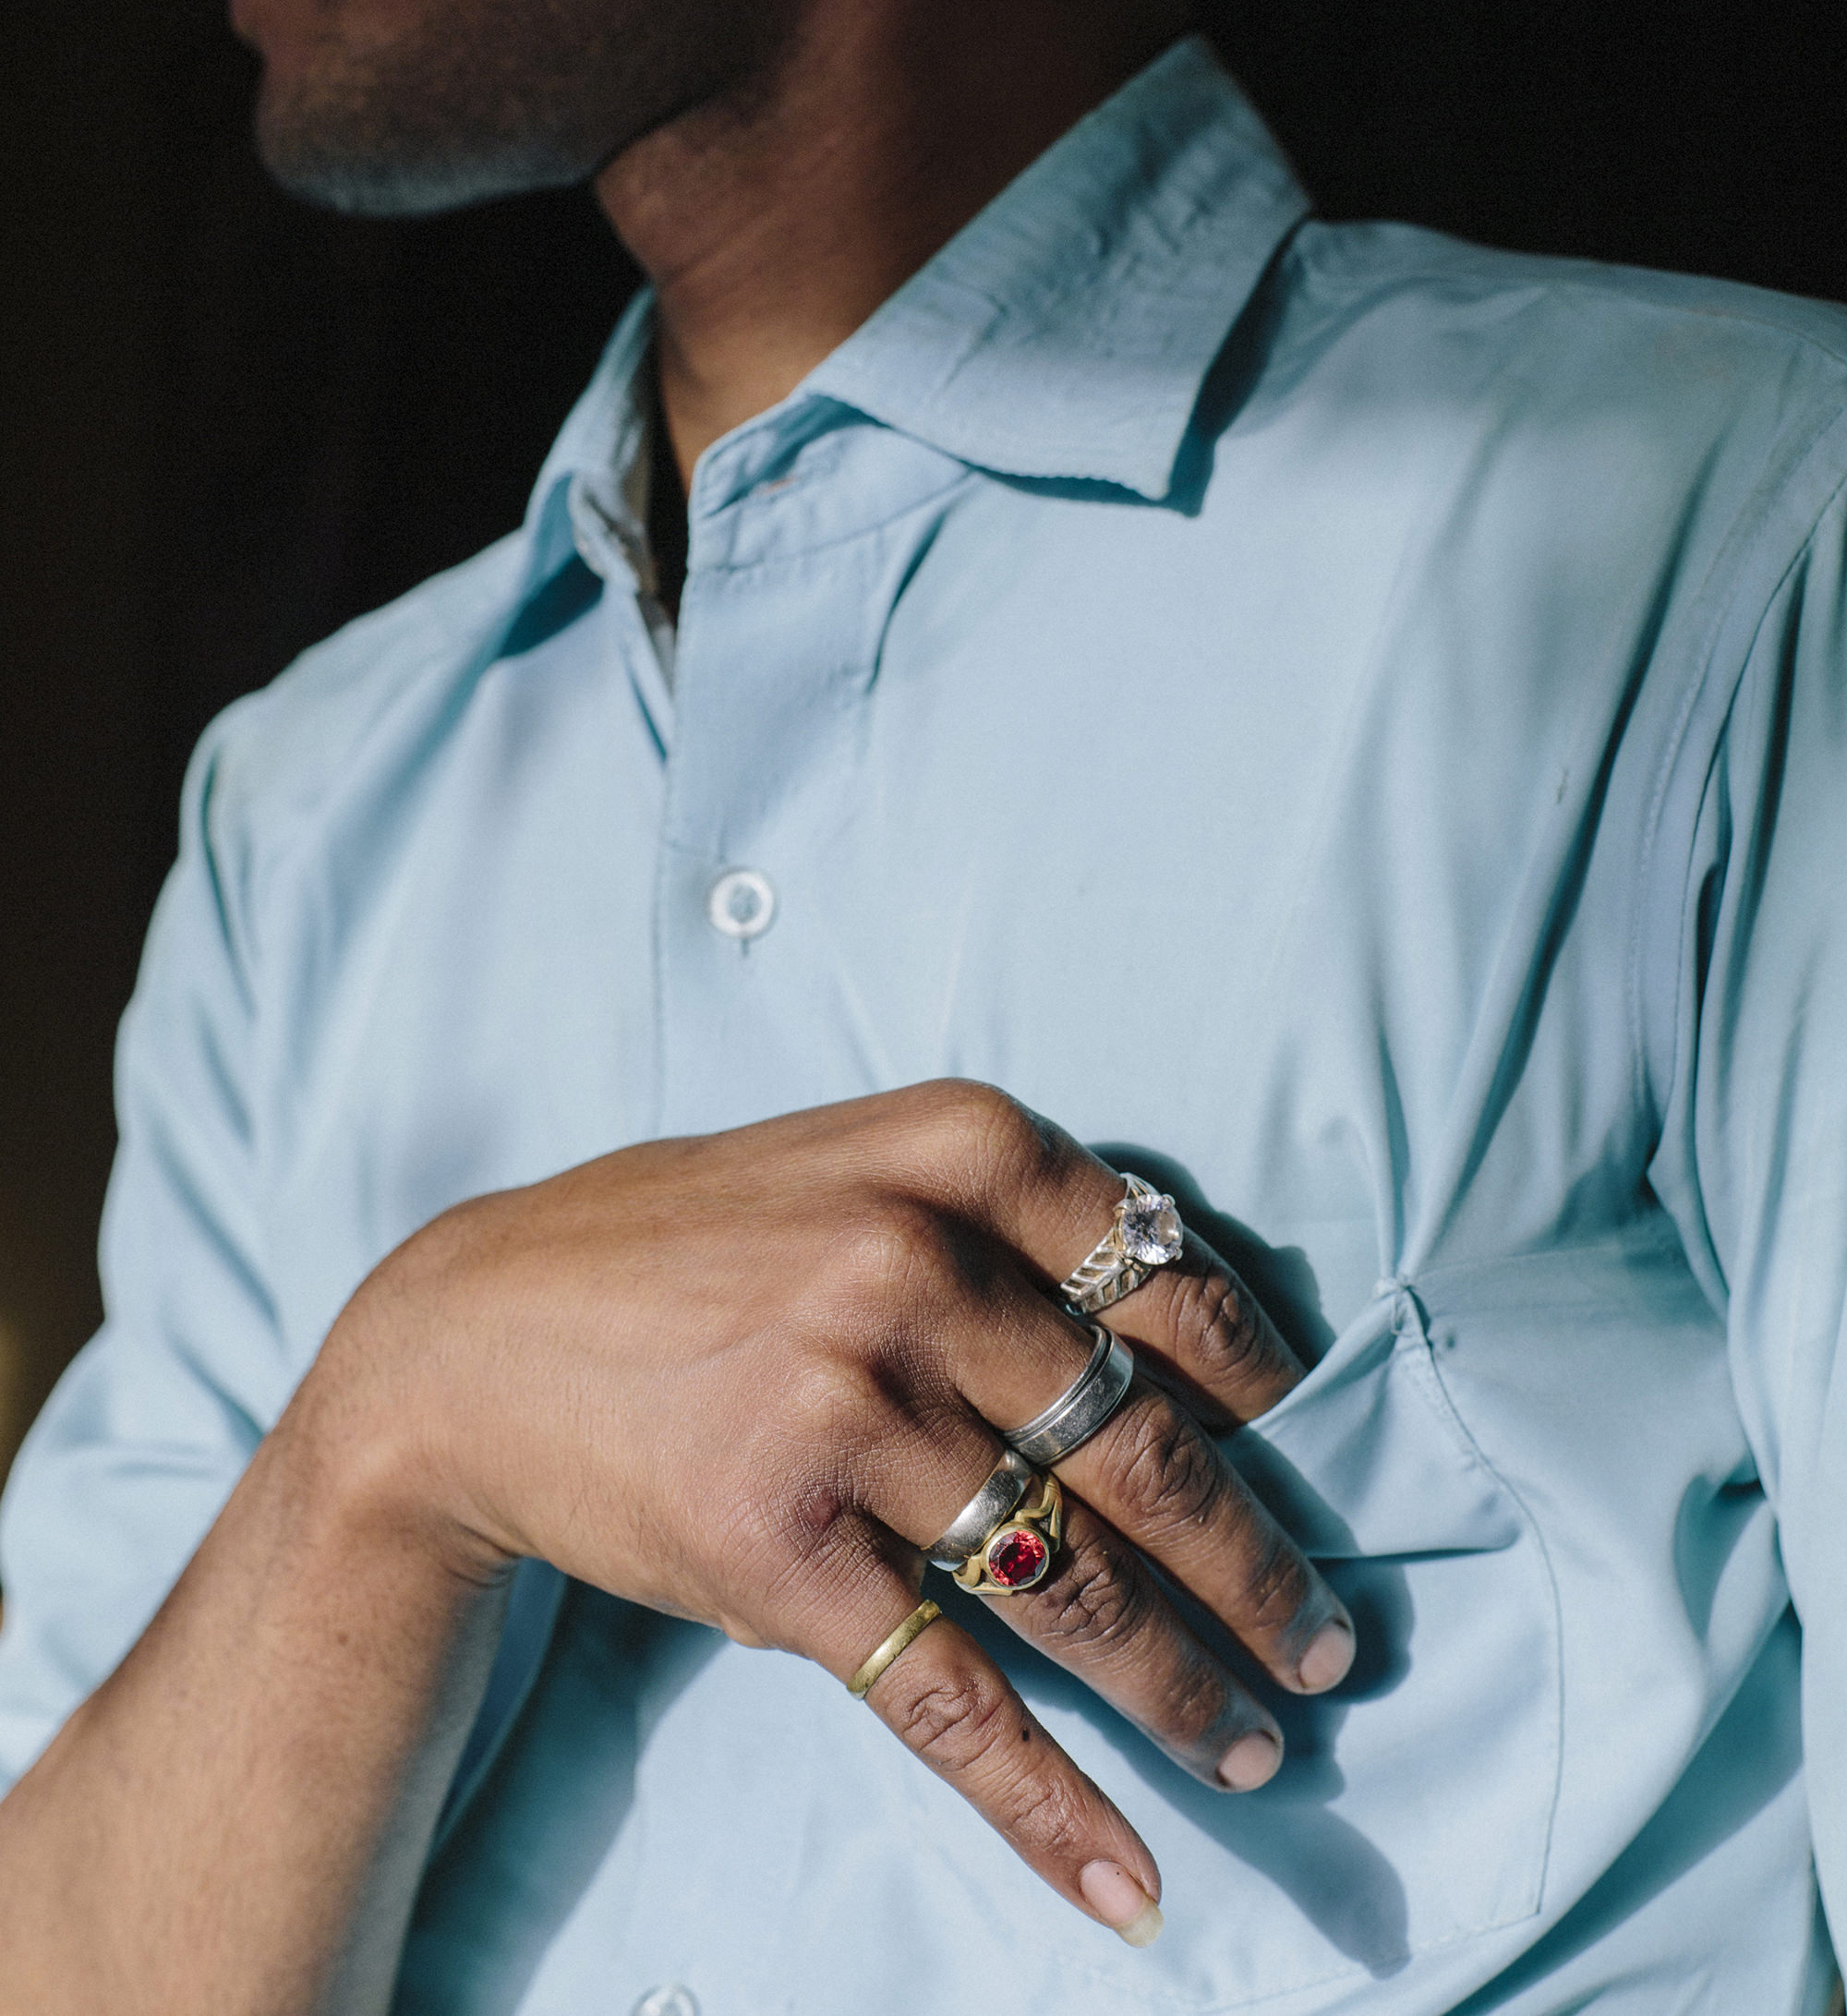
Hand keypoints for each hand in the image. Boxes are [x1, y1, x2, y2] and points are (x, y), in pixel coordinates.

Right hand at [322, 1082, 1352, 1941]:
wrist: (463, 1342)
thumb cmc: (674, 1250)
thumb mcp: (842, 1166)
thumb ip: (997, 1215)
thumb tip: (1193, 1340)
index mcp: (951, 1148)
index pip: (1167, 1280)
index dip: (1262, 1384)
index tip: (1312, 1452)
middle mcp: (912, 1262)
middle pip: (1144, 1448)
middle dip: (1257, 1563)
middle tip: (1331, 1638)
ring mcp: (844, 1403)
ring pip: (1073, 1581)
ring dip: (1189, 1684)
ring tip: (1261, 1746)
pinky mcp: (778, 1545)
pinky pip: (952, 1692)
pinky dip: (1050, 1799)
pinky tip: (1126, 1874)